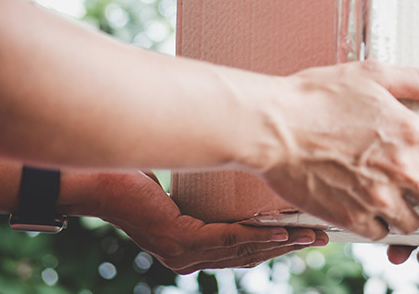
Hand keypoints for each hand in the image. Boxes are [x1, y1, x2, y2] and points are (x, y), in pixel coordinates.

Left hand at [64, 171, 326, 273]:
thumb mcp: (184, 184)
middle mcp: (187, 258)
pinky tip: (282, 232)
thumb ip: (210, 188)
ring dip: (283, 243)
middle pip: (250, 256)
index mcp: (190, 247)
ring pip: (243, 251)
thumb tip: (244, 160)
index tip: (309, 235)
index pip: (242, 250)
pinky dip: (257, 236)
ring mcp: (182, 254)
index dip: (279, 244)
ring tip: (312, 236)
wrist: (96, 176)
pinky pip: (227, 239)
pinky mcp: (178, 242)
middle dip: (290, 246)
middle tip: (323, 238)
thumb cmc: (134, 172)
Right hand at [257, 61, 418, 240]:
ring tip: (414, 217)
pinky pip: (378, 232)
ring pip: (411, 222)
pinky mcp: (351, 217)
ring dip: (415, 219)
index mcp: (410, 133)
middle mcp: (400, 170)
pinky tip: (377, 219)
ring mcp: (376, 197)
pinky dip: (381, 228)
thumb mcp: (372, 73)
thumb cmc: (318, 95)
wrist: (275, 128)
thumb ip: (416, 81)